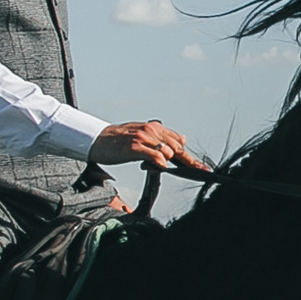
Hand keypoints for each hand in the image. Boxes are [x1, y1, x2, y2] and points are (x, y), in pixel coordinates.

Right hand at [87, 120, 205, 170]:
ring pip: (167, 152)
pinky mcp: (134, 147)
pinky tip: (158, 166)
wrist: (96, 140)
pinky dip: (160, 162)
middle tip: (200, 172)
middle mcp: (151, 130)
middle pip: (177, 148)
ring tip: (154, 165)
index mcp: (154, 128)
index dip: (190, 157)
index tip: (204, 169)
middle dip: (188, 162)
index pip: (178, 142)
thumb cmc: (118, 141)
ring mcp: (143, 138)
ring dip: (167, 162)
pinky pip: (155, 156)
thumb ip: (160, 138)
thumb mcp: (141, 135)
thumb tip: (181, 141)